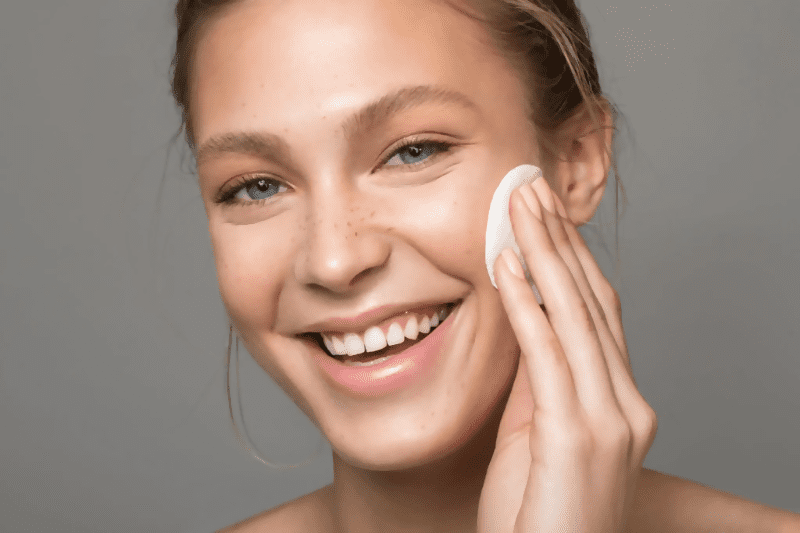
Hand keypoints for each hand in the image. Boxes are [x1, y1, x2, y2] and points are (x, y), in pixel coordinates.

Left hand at [477, 177, 657, 532]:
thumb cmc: (538, 513)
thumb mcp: (536, 434)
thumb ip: (538, 381)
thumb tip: (525, 324)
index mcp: (619, 401)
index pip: (598, 312)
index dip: (571, 258)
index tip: (545, 215)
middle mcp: (626, 402)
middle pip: (593, 301)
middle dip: (560, 240)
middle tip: (532, 188)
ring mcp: (610, 419)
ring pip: (575, 315)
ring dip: (544, 254)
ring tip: (519, 205)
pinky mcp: (579, 435)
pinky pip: (548, 354)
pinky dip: (526, 303)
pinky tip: (506, 263)